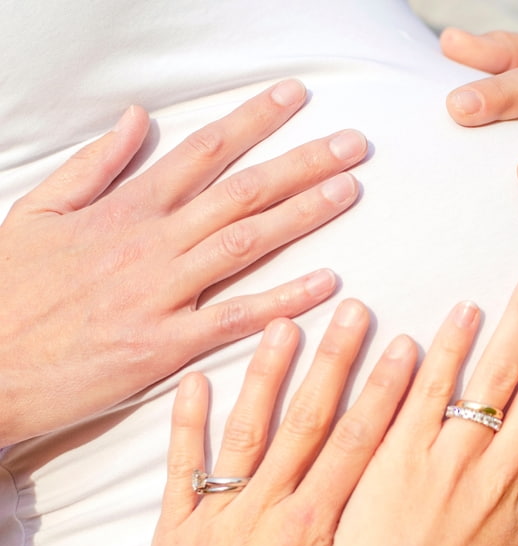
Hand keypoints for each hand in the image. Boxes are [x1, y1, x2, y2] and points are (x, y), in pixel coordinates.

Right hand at [0, 80, 367, 445]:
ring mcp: (159, 295)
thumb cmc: (8, 289)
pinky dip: (281, 300)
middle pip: (240, 192)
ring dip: (303, 215)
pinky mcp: (163, 347)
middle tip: (354, 144)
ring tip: (349, 190)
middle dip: (301, 162)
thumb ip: (94, 164)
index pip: (203, 151)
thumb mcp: (37, 211)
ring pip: (245, 244)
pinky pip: (233, 319)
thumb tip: (136, 118)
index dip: (254, 120)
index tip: (296, 97)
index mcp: (124, 209)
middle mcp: (150, 244)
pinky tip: (326, 283)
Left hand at [131, 299, 417, 545]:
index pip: (358, 444)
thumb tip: (422, 517)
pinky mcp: (176, 531)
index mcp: (315, 528)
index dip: (384, 393)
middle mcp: (271, 510)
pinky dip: (186, 424)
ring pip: (250, 431)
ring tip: (282, 323)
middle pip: (310, 423)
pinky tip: (196, 381)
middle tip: (351, 312)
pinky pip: (182, 468)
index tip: (406, 349)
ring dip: (267, 374)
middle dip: (335, 363)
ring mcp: (221, 515)